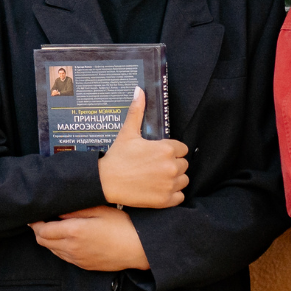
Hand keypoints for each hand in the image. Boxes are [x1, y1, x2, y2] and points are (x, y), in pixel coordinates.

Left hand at [31, 207, 150, 270]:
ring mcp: (78, 260)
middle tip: (42, 220)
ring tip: (55, 228)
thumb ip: (75, 209)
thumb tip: (58, 209)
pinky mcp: (84, 266)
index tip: (34, 216)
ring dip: (49, 240)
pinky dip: (60, 248)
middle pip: (43, 242)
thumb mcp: (99, 210)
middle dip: (39, 231)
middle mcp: (72, 249)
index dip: (35, 223)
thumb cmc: (122, 226)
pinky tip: (69, 239)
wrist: (138, 249)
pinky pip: (65, 257)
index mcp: (74, 232)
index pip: (43, 230)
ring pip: (53, 251)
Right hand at [97, 87, 188, 208]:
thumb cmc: (117, 157)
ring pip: (183, 180)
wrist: (106, 181)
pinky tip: (160, 189)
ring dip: (175, 179)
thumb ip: (137, 111)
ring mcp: (169, 184)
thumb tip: (139, 90)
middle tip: (157, 166)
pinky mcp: (165, 200)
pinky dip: (173, 194)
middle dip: (173, 164)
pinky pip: (180, 196)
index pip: (182, 149)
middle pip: (184, 164)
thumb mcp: (128, 132)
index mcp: (166, 149)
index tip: (160, 154)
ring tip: (159, 178)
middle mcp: (171, 166)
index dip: (172, 151)